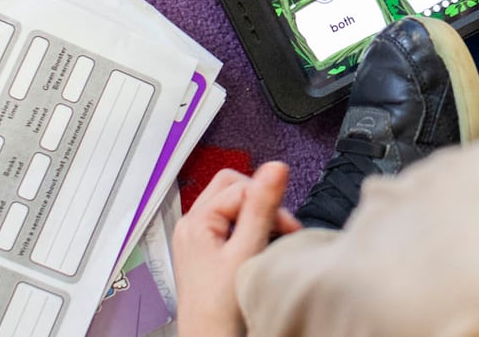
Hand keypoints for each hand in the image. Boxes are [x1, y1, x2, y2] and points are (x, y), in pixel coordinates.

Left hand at [172, 163, 301, 336]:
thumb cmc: (220, 311)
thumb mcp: (247, 251)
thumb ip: (261, 208)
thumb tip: (274, 168)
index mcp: (196, 222)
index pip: (240, 187)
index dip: (268, 202)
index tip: (286, 225)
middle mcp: (192, 227)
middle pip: (231, 189)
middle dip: (259, 202)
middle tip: (279, 225)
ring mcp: (197, 240)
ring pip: (231, 207)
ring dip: (256, 217)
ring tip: (268, 241)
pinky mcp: (206, 254)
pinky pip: (229, 226)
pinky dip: (249, 231)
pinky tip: (257, 250)